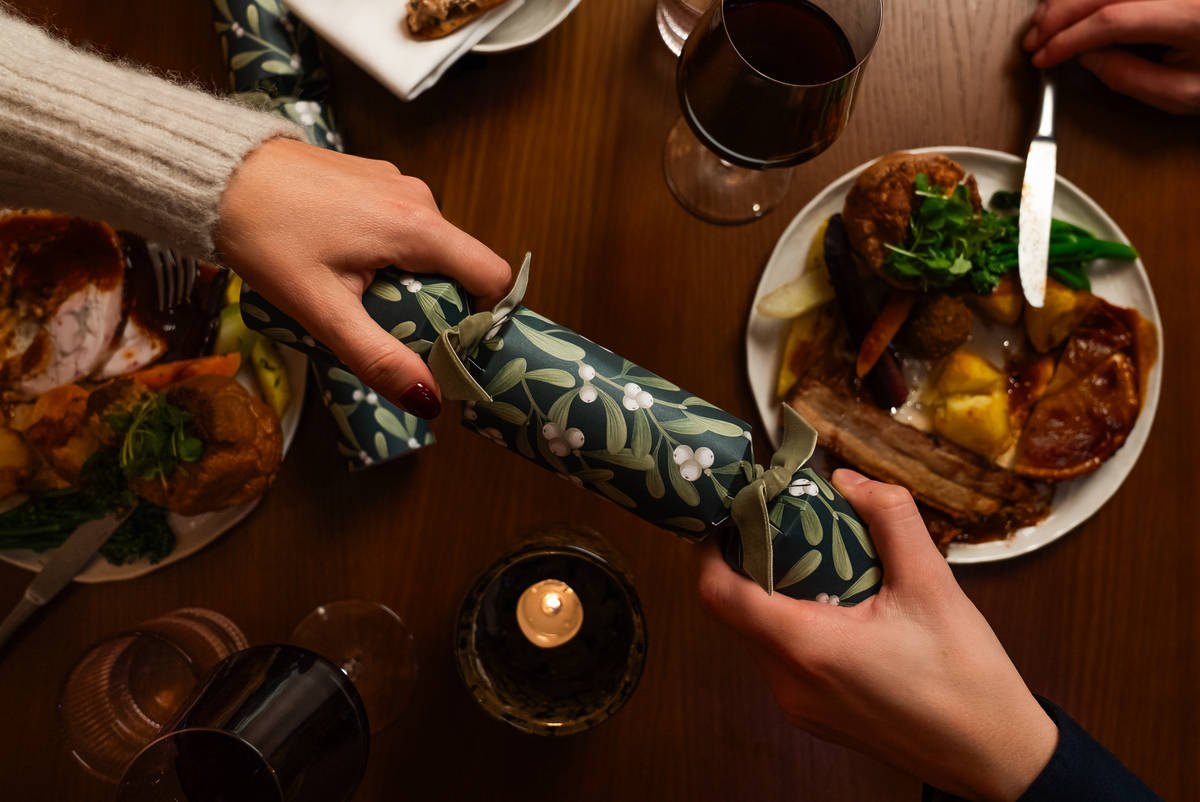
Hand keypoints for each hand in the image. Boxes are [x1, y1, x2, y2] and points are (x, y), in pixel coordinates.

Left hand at [214, 137, 510, 417]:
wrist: (215, 173)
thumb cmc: (265, 236)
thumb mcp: (322, 310)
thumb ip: (379, 357)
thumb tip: (429, 400)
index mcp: (418, 227)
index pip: (492, 275)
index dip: (485, 314)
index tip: (455, 342)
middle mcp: (418, 197)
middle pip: (457, 264)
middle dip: (437, 303)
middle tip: (388, 328)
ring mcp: (395, 181)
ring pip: (426, 246)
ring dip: (406, 278)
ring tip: (353, 294)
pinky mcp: (372, 177)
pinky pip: (400, 225)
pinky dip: (386, 251)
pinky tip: (340, 261)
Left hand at [698, 470, 1058, 801]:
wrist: (997, 758)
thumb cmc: (967, 678)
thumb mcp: (932, 585)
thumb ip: (890, 519)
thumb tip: (848, 480)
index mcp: (807, 648)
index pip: (718, 594)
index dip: (708, 550)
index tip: (725, 515)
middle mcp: (789, 683)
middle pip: (733, 613)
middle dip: (742, 563)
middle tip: (770, 521)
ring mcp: (799, 706)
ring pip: (757, 636)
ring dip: (768, 594)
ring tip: (804, 555)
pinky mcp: (815, 716)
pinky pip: (781, 660)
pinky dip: (789, 624)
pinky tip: (830, 601)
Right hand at [1023, 0, 1199, 113]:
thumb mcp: (1183, 92)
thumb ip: (1129, 77)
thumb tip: (1086, 58)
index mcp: (1190, 14)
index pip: (1112, 19)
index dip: (1070, 39)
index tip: (1044, 58)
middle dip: (1059, 15)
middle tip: (1035, 41)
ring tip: (1044, 23)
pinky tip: (1068, 3)